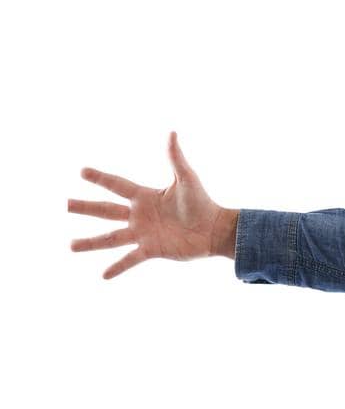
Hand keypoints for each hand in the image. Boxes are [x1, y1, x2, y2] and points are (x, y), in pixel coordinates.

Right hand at [67, 132, 230, 279]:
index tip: (82, 172)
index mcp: (144, 196)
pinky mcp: (153, 250)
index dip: (100, 178)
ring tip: (70, 246)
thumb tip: (172, 133)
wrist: (216, 230)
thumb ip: (175, 158)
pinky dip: (117, 267)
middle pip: (106, 211)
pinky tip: (103, 275)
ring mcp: (144, 234)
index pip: (116, 185)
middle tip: (64, 205)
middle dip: (85, 208)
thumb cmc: (203, 203)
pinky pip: (130, 259)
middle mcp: (139, 215)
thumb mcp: (186, 179)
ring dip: (90, 242)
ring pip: (111, 238)